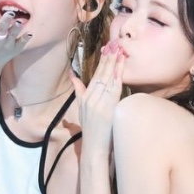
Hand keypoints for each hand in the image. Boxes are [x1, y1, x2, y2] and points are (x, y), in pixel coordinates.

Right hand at [69, 41, 124, 155]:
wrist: (94, 149)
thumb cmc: (91, 131)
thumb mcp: (82, 110)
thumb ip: (78, 91)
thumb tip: (72, 76)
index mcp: (85, 98)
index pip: (95, 75)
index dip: (102, 61)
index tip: (107, 49)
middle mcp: (91, 99)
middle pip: (101, 74)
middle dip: (108, 58)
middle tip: (114, 43)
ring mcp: (98, 104)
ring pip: (107, 80)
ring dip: (114, 65)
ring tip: (120, 51)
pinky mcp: (106, 110)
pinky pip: (113, 91)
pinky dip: (116, 78)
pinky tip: (120, 69)